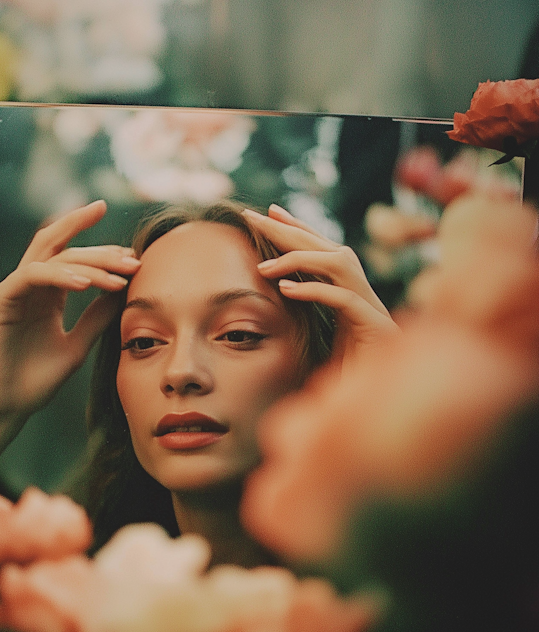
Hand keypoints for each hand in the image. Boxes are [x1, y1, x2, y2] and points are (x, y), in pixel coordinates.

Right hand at [0, 200, 139, 465]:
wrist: (9, 407)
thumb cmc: (38, 379)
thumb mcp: (79, 344)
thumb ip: (97, 317)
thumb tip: (124, 290)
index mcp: (47, 292)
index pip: (71, 253)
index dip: (101, 248)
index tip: (135, 257)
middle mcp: (29, 285)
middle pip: (59, 243)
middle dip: (97, 243)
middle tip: (131, 256)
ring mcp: (13, 290)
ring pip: (51, 257)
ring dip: (88, 263)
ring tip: (118, 277)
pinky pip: (31, 276)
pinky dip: (59, 276)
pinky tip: (85, 285)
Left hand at [243, 204, 398, 376]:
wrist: (377, 418)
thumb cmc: (347, 388)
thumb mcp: (317, 350)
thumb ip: (301, 325)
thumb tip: (263, 310)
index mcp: (350, 298)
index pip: (323, 253)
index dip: (298, 230)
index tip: (268, 213)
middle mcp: (364, 297)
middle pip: (328, 249)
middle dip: (290, 230)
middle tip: (254, 215)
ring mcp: (373, 311)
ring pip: (340, 265)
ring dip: (299, 259)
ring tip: (263, 267)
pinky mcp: (377, 330)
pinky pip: (345, 300)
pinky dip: (315, 291)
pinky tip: (286, 290)